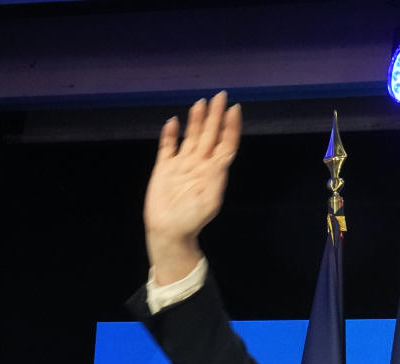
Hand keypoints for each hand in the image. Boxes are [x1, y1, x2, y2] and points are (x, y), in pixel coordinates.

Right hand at [144, 91, 241, 284]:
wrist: (169, 231)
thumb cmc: (192, 220)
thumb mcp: (210, 201)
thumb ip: (216, 179)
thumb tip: (221, 159)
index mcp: (214, 171)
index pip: (226, 144)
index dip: (231, 127)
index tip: (235, 109)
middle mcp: (200, 164)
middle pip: (209, 135)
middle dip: (215, 116)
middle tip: (220, 96)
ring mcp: (182, 164)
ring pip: (191, 137)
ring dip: (196, 120)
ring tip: (201, 103)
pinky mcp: (164, 168)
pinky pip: (167, 147)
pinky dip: (170, 134)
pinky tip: (173, 122)